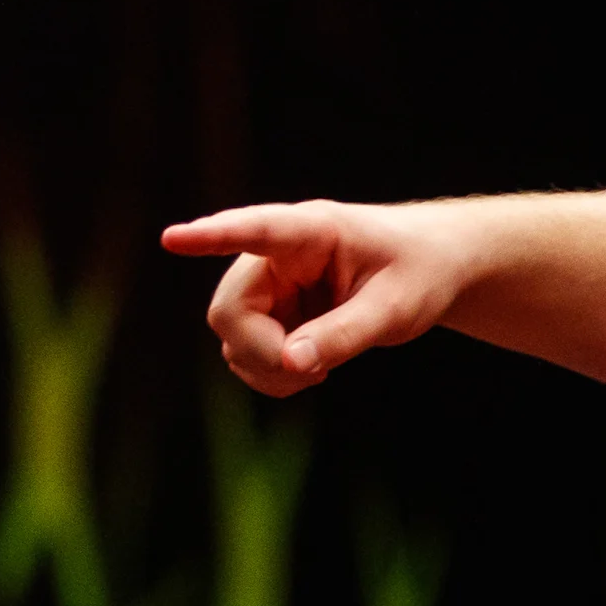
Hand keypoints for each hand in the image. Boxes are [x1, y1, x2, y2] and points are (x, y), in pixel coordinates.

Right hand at [163, 200, 475, 396]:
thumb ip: (345, 334)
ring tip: (321, 371)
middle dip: (264, 352)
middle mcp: (275, 255)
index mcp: (311, 232)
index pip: (256, 231)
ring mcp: (266, 283)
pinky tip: (308, 370)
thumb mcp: (396, 308)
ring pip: (231, 337)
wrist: (432, 268)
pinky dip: (270, 373)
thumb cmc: (420, 272)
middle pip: (230, 310)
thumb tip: (290, 363)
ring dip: (268, 367)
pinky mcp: (267, 310)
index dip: (213, 236)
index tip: (173, 238)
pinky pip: (243, 352)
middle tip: (316, 374)